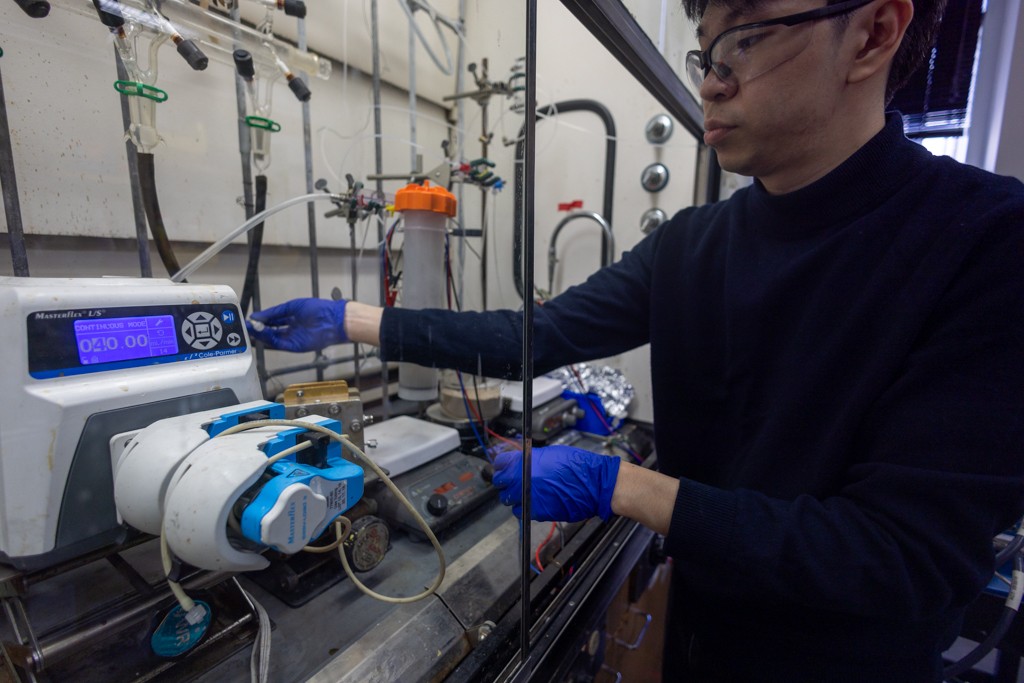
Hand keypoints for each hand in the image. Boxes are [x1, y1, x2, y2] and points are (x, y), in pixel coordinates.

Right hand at [246, 298, 347, 351]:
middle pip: (271, 331)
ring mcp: (293, 339)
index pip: (272, 321)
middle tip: (245, 327)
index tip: (249, 320)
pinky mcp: (295, 347)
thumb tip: (257, 315)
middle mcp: (291, 329)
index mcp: (291, 318)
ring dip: (261, 336)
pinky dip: (268, 341)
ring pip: (273, 339)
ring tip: (249, 331)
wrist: (333, 320)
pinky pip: (278, 344)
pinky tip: (260, 335)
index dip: (261, 320)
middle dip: (258, 329)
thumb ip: (274, 312)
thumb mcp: (292, 307)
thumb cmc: (317, 309)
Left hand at [492, 445, 620, 521]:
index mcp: (524, 463)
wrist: (593, 484)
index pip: (500, 463)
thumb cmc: (577, 465)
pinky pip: (522, 511)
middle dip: (506, 481)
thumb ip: (530, 458)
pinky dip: (526, 507)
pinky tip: (537, 501)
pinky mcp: (536, 512)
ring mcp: (528, 498)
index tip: (505, 466)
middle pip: (500, 482)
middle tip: (514, 480)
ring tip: (526, 492)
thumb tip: (520, 461)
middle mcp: (522, 481)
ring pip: (509, 500)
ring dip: (514, 496)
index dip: (502, 464)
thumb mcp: (550, 453)